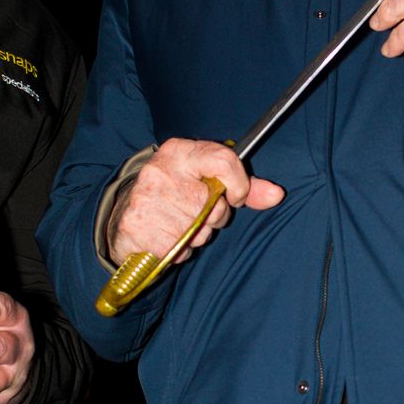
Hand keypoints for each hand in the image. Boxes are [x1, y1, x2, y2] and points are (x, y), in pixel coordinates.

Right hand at [107, 138, 283, 267]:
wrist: (126, 212)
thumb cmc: (175, 193)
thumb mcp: (205, 179)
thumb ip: (245, 186)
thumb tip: (276, 194)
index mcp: (179, 151)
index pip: (223, 160)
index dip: (238, 185)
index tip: (234, 197)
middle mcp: (160, 171)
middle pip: (213, 204)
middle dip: (213, 217)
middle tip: (198, 214)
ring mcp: (145, 199)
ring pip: (196, 231)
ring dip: (195, 236)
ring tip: (179, 225)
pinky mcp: (135, 227)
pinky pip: (177, 249)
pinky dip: (178, 251)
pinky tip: (167, 237)